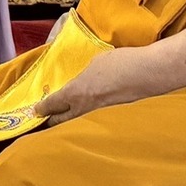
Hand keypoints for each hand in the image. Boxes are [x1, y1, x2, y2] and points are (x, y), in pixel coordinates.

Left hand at [30, 47, 166, 124]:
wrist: (150, 73)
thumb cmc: (121, 63)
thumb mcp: (95, 63)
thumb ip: (84, 75)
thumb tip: (82, 81)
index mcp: (76, 93)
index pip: (52, 105)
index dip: (42, 108)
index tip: (35, 111)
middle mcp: (85, 108)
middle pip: (61, 121)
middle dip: (52, 120)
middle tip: (46, 118)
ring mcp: (101, 114)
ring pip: (78, 122)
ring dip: (71, 121)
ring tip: (66, 118)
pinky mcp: (115, 116)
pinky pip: (95, 119)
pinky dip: (89, 118)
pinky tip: (91, 113)